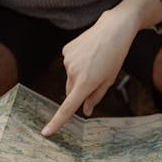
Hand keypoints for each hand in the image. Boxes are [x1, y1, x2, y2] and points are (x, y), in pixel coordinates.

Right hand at [42, 0, 161, 135]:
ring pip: (70, 78)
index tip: (46, 132)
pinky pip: (69, 64)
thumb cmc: (115, 56)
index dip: (57, 122)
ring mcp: (67, 60)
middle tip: (96, 78)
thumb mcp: (109, 80)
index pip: (68, 107)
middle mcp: (73, 73)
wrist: (113, 29)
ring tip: (95, 60)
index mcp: (85, 83)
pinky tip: (89, 53)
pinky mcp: (66, 50)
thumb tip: (85, 110)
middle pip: (71, 92)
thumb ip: (95, 97)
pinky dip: (77, 63)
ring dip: (79, 75)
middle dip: (79, 91)